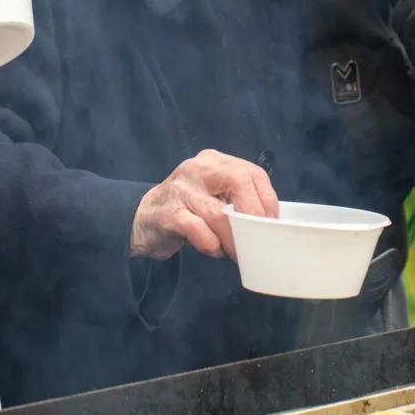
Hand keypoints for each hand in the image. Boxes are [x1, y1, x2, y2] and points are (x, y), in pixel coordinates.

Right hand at [130, 150, 279, 261]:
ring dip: (233, 238)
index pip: (252, 172)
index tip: (272, 224)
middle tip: (258, 238)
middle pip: (238, 182)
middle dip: (253, 214)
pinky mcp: (167, 212)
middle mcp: (198, 168)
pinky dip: (210, 243)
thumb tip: (269, 224)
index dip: (268, 200)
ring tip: (237, 252)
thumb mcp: (214, 196)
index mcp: (215, 161)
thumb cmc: (188, 209)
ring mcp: (181, 188)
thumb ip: (237, 200)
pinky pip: (197, 229)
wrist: (142, 218)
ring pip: (219, 213)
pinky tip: (213, 249)